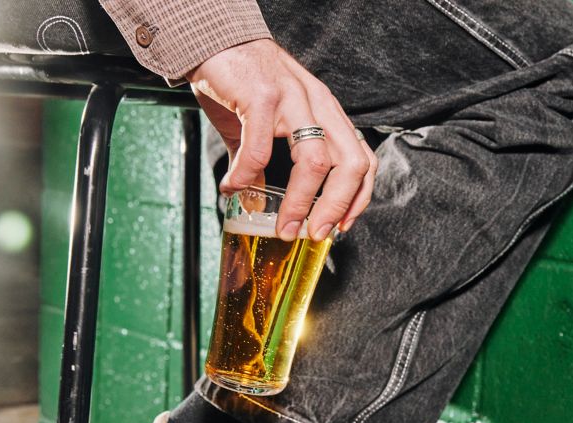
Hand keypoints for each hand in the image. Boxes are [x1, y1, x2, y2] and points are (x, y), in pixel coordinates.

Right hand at [186, 39, 376, 240]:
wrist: (209, 38)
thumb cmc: (239, 81)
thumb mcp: (264, 122)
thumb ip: (263, 162)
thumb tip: (256, 199)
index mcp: (327, 113)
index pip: (362, 159)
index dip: (358, 198)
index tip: (342, 227)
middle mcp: (319, 104)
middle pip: (351, 164)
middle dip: (337, 208)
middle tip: (316, 234)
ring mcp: (293, 98)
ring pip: (315, 161)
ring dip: (301, 202)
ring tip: (284, 225)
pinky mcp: (261, 95)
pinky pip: (261, 148)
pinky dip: (248, 175)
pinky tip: (234, 186)